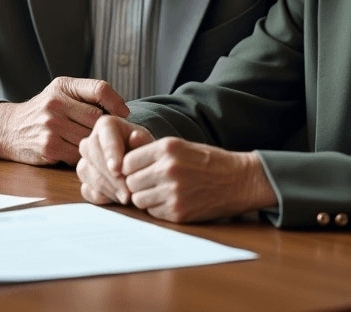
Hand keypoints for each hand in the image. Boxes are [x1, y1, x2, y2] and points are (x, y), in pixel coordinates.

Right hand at [0, 77, 128, 165]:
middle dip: (107, 130)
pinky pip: (79, 155)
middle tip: (113, 138)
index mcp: (62, 86)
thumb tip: (122, 111)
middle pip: (98, 118)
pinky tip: (80, 155)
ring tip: (97, 148)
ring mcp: (51, 125)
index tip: (124, 114)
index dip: (117, 103)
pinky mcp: (49, 147)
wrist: (9, 128)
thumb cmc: (43, 111)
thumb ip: (86, 95)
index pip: (100, 89)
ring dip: (96, 146)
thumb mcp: (60, 92)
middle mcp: (55, 102)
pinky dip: (83, 157)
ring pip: (90, 138)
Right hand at [78, 115, 153, 204]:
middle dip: (109, 176)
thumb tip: (135, 137)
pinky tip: (115, 199)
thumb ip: (143, 142)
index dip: (110, 153)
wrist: (143, 167)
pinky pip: (86, 188)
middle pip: (92, 154)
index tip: (118, 170)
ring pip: (86, 171)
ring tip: (126, 197)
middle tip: (127, 192)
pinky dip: (99, 196)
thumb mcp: (149, 145)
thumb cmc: (145, 153)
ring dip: (106, 187)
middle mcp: (91, 140)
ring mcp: (85, 160)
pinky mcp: (85, 179)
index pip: (104, 136)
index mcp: (106, 125)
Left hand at [120, 138, 277, 222]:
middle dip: (135, 183)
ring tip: (159, 191)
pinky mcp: (180, 213)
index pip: (127, 162)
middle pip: (130, 182)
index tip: (137, 170)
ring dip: (145, 197)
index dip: (129, 167)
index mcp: (166, 149)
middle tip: (148, 182)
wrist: (238, 180)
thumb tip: (120, 160)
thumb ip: (149, 151)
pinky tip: (170, 201)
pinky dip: (157, 209)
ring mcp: (174, 193)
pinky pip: (153, 213)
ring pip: (138, 199)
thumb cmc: (205, 161)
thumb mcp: (177, 146)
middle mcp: (168, 169)